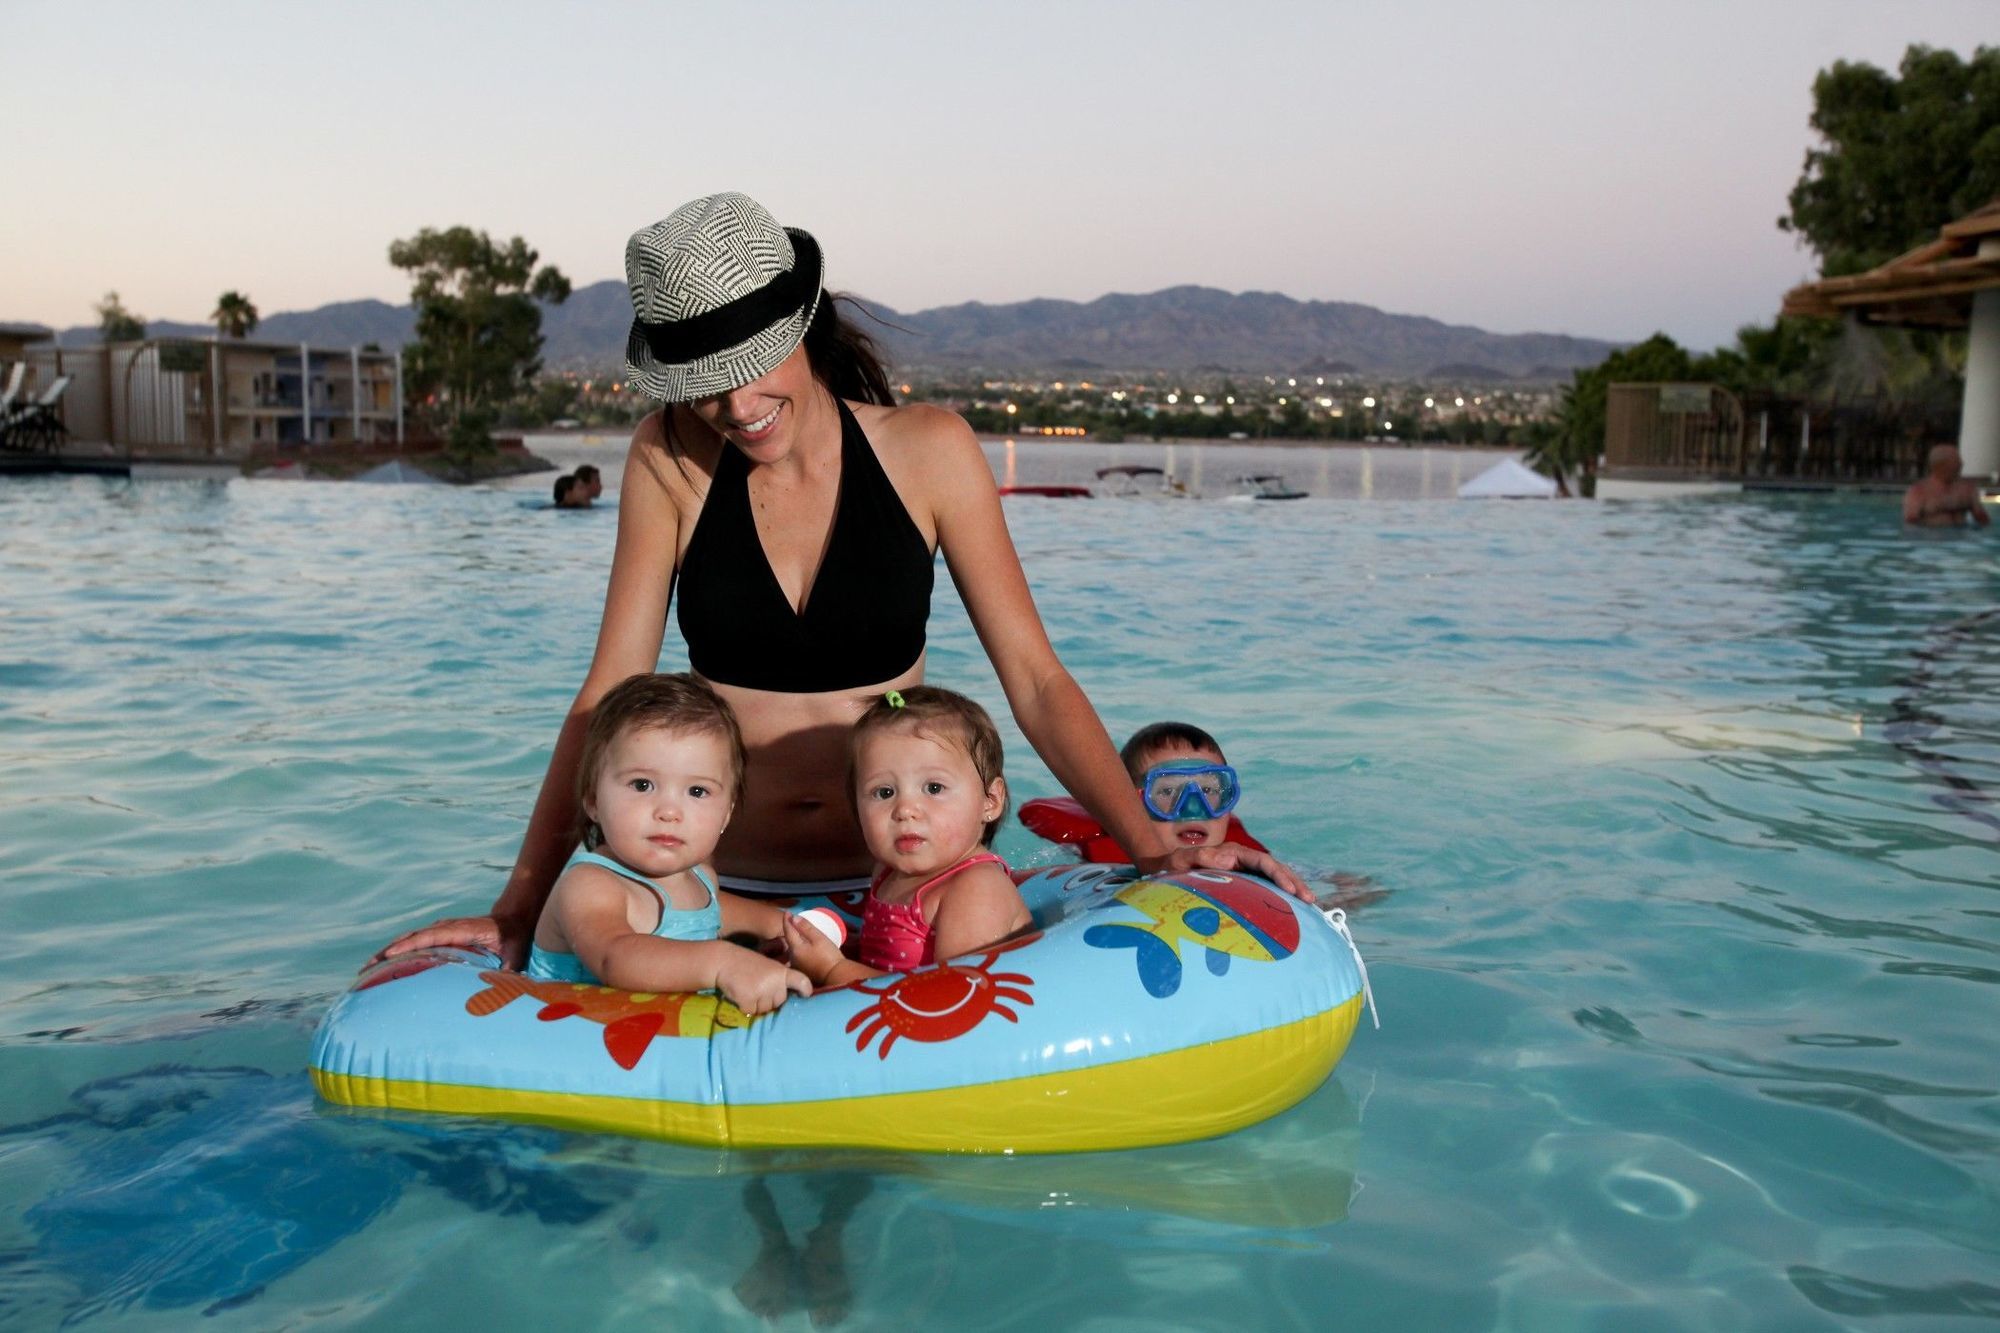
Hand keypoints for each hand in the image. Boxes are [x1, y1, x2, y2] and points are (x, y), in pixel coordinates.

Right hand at [367, 912, 529, 969]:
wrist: (513, 918)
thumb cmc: (514, 937)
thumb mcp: (515, 953)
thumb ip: (509, 969)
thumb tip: (505, 989)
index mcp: (461, 930)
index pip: (430, 937)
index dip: (409, 946)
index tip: (389, 956)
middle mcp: (446, 927)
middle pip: (410, 938)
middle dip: (387, 953)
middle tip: (365, 971)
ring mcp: (440, 929)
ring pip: (408, 939)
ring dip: (387, 953)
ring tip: (366, 971)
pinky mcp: (438, 934)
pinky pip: (413, 942)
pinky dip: (397, 951)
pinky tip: (383, 966)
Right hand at [715, 947, 812, 1014]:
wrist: (724, 961)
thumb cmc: (747, 964)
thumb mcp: (768, 966)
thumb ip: (779, 980)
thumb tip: (787, 998)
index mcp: (782, 972)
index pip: (802, 982)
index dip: (806, 990)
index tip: (806, 995)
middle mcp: (775, 982)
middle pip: (779, 1002)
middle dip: (770, 999)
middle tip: (757, 986)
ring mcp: (762, 991)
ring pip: (765, 1009)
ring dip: (757, 1003)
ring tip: (748, 988)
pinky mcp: (748, 999)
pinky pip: (751, 1011)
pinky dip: (746, 1007)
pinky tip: (740, 994)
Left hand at [781, 914, 845, 984]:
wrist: (836, 976)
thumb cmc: (829, 956)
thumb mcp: (819, 938)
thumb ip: (806, 927)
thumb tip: (794, 918)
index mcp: (795, 948)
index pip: (787, 930)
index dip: (787, 920)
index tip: (788, 913)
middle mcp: (792, 958)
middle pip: (790, 940)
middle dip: (791, 931)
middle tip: (795, 921)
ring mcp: (797, 966)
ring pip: (794, 949)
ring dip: (796, 941)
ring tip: (802, 934)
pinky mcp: (803, 971)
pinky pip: (798, 957)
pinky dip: (800, 950)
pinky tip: (807, 948)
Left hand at [1140, 842, 1311, 900]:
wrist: (1161, 871)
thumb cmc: (1169, 867)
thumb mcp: (1180, 861)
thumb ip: (1199, 858)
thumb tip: (1228, 860)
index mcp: (1232, 854)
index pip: (1263, 861)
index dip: (1280, 874)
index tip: (1292, 889)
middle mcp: (1241, 861)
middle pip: (1275, 869)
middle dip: (1294, 882)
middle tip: (1310, 900)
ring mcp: (1242, 873)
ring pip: (1272, 879)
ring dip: (1290, 890)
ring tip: (1308, 907)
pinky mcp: (1241, 885)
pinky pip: (1263, 890)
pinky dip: (1279, 899)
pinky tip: (1290, 913)